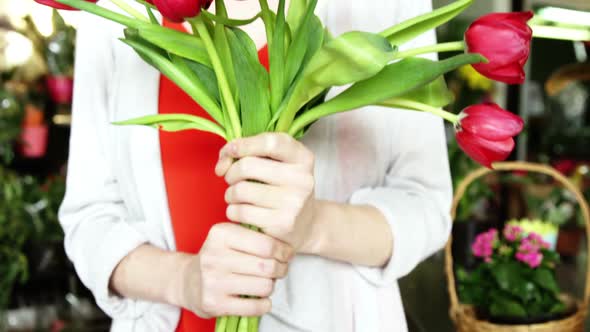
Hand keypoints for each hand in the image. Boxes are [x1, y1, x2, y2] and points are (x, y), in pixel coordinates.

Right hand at [178, 223, 293, 317]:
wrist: (188, 281)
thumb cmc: (219, 257)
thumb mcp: (230, 236)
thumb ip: (255, 235)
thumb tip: (287, 247)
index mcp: (221, 234)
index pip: (266, 244)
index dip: (283, 251)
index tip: (286, 254)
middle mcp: (214, 256)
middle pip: (267, 266)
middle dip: (281, 269)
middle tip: (280, 269)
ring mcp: (213, 281)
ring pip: (264, 286)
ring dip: (271, 286)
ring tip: (266, 282)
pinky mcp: (214, 303)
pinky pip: (255, 307)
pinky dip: (264, 304)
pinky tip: (261, 299)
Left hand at [215, 133, 317, 252]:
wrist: (306, 224)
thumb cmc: (283, 189)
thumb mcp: (279, 164)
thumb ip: (250, 153)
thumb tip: (222, 166)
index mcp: (303, 158)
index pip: (270, 143)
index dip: (243, 144)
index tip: (231, 151)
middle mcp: (302, 178)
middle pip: (247, 166)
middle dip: (231, 173)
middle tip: (233, 180)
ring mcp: (294, 202)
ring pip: (240, 191)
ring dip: (230, 194)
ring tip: (238, 197)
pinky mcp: (282, 223)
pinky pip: (240, 212)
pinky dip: (233, 211)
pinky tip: (242, 212)